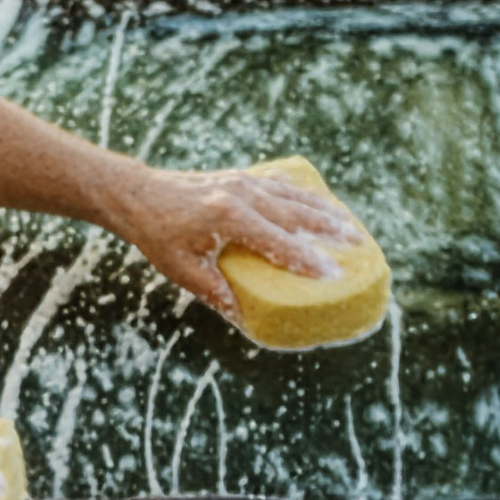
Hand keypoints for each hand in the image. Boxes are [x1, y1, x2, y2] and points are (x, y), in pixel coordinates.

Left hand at [116, 165, 363, 312]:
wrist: (140, 195)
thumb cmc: (159, 236)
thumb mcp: (183, 271)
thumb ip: (217, 295)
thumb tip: (248, 322)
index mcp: (226, 218)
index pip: (277, 242)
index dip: (306, 260)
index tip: (333, 274)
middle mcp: (241, 195)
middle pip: (296, 213)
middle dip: (329, 230)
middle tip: (359, 246)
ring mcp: (244, 182)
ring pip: (295, 196)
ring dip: (325, 211)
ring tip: (352, 227)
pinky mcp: (244, 177)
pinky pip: (284, 187)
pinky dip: (306, 197)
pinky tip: (323, 207)